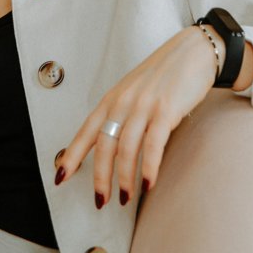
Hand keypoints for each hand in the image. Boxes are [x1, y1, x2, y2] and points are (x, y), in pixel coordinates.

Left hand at [55, 26, 220, 205]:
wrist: (193, 51)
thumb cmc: (163, 75)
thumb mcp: (134, 91)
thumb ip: (120, 114)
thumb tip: (109, 146)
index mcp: (112, 98)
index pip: (86, 131)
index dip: (71, 156)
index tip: (59, 178)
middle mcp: (124, 101)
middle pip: (104, 144)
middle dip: (100, 177)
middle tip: (100, 201)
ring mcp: (145, 105)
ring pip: (126, 147)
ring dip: (124, 177)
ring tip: (125, 198)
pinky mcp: (167, 109)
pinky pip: (153, 143)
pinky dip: (149, 166)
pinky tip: (148, 184)